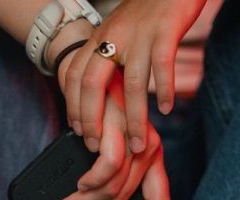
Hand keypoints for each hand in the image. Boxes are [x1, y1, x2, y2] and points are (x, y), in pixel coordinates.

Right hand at [56, 71, 169, 199]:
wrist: (94, 74)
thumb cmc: (101, 115)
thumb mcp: (111, 147)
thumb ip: (109, 173)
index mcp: (151, 158)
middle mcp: (149, 151)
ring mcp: (136, 139)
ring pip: (113, 189)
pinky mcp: (119, 128)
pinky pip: (107, 168)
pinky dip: (90, 181)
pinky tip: (79, 184)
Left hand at [63, 0, 205, 152]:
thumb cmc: (144, 12)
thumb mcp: (116, 32)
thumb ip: (106, 59)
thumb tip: (100, 95)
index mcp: (98, 38)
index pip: (74, 76)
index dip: (73, 106)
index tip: (79, 132)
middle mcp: (113, 37)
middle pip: (93, 84)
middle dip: (93, 119)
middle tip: (98, 146)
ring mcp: (139, 35)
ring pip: (131, 84)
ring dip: (133, 119)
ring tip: (138, 144)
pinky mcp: (165, 31)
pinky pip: (162, 67)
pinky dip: (165, 91)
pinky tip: (166, 110)